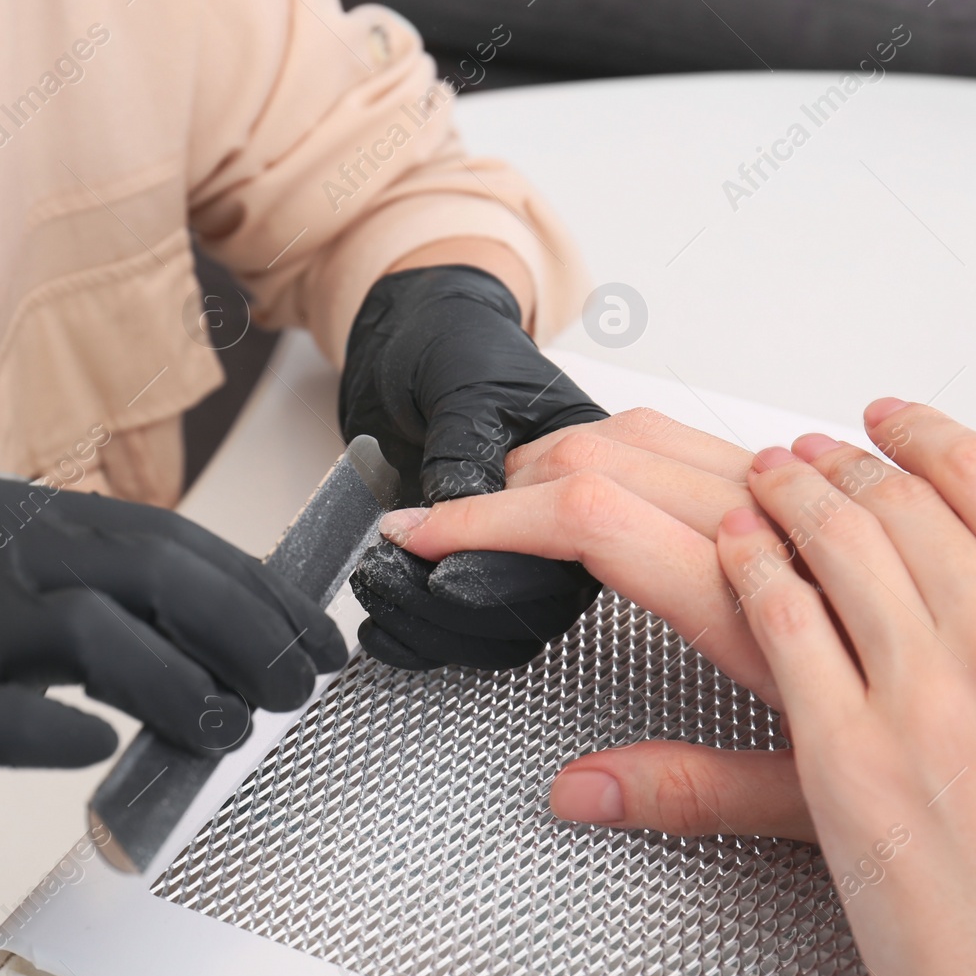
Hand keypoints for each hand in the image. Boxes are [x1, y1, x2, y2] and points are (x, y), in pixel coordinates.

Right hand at [0, 472, 344, 956]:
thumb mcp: (34, 619)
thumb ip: (122, 608)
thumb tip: (257, 633)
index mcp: (15, 512)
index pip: (164, 536)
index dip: (255, 590)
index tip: (315, 640)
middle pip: (142, 568)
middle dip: (240, 629)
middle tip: (290, 690)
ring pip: (82, 629)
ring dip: (177, 683)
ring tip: (226, 730)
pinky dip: (50, 734)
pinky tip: (97, 753)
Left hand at [341, 264, 606, 669]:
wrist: (408, 339)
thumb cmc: (449, 340)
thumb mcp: (461, 380)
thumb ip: (465, 446)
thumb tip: (461, 509)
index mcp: (592, 460)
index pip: (569, 540)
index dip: (500, 567)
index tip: (438, 566)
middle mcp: (565, 514)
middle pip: (539, 601)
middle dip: (460, 605)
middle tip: (396, 577)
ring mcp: (522, 547)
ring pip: (505, 627)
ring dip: (436, 626)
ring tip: (382, 590)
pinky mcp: (476, 564)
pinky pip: (467, 628)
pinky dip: (420, 636)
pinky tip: (384, 624)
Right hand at [387, 406, 975, 841]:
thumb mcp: (812, 802)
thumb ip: (681, 782)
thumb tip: (573, 789)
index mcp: (752, 608)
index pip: (584, 524)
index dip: (480, 519)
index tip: (421, 527)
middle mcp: (787, 534)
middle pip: (616, 452)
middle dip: (519, 474)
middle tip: (464, 513)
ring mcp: (822, 502)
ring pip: (677, 431)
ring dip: (586, 449)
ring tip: (535, 488)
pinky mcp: (851, 486)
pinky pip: (750, 433)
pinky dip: (676, 441)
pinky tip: (647, 456)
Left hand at [712, 401, 975, 975]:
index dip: (916, 431)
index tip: (883, 420)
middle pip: (889, 499)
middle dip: (831, 463)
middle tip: (802, 454)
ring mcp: (923, 689)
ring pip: (827, 542)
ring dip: (778, 497)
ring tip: (760, 484)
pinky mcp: (847, 750)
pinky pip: (777, 617)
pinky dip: (746, 566)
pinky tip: (736, 549)